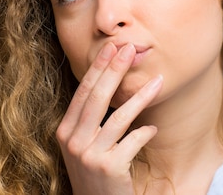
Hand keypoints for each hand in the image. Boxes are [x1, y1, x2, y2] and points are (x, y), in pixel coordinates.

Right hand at [56, 43, 162, 194]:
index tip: (111, 49)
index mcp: (65, 132)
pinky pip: (132, 141)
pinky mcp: (109, 168)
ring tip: (158, 82)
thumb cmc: (95, 174)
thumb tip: (111, 84)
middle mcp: (73, 142)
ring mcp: (90, 156)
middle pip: (97, 98)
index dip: (97, 69)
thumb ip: (90, 121)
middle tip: (129, 49)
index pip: (83, 93)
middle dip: (114, 70)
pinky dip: (144, 133)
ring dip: (140, 97)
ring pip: (118, 117)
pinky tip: (152, 129)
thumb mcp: (85, 147)